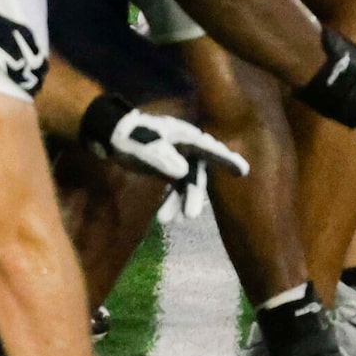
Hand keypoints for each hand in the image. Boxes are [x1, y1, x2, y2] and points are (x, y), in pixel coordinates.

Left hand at [87, 102, 249, 221]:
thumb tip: (184, 171)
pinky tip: (165, 216)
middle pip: (196, 173)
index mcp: (183, 136)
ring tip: (165, 221)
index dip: (225, 160)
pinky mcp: (170, 168)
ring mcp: (180, 158)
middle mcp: (187, 147)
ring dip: (178, 202)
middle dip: (193, 195)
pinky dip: (171, 200)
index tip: (243, 171)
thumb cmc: (128, 136)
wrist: (112, 134)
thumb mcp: (141, 147)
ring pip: (186, 184)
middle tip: (190, 216)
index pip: (208, 149)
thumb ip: (161, 158)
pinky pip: (176, 187)